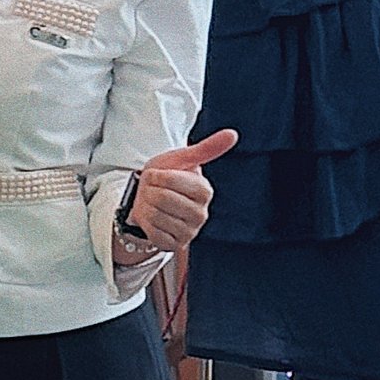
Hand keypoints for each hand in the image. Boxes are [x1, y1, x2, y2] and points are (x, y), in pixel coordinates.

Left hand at [113, 128, 238, 256]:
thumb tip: (232, 134)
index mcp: (204, 191)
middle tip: (154, 190)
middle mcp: (201, 214)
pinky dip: (147, 224)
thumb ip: (207, 148)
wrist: (149, 199)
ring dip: (147, 207)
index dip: (157, 175)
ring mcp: (189, 232)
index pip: (171, 181)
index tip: (158, 175)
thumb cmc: (166, 176)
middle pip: (162, 198)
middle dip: (150, 191)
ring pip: (156, 216)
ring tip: (153, 203)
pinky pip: (153, 234)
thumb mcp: (182, 159)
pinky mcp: (175, 246)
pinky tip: (153, 219)